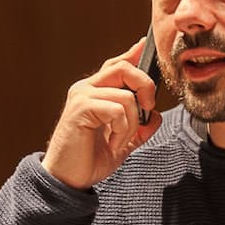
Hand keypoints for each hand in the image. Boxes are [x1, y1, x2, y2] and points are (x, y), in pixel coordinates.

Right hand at [41, 39, 161, 188]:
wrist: (68, 180)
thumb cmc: (90, 160)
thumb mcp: (123, 142)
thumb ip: (140, 127)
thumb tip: (156, 115)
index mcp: (94, 92)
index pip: (116, 65)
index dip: (133, 54)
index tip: (145, 44)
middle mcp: (86, 88)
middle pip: (124, 68)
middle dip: (146, 87)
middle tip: (148, 111)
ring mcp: (82, 96)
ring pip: (126, 96)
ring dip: (133, 124)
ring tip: (121, 141)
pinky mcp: (80, 108)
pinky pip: (117, 111)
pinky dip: (123, 131)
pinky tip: (113, 144)